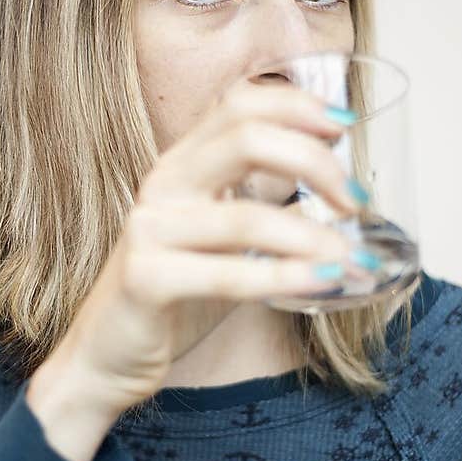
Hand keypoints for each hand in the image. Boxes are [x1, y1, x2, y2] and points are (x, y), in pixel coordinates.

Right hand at [28, 78, 368, 419]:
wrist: (106, 356)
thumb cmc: (172, 299)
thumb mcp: (227, 244)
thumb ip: (269, 212)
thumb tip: (339, 195)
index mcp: (183, 164)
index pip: (240, 103)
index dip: (297, 105)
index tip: (345, 127)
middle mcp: (163, 184)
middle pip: (247, 138)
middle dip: (315, 163)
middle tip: (356, 201)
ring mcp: (150, 228)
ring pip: (245, 216)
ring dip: (313, 238)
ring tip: (355, 261)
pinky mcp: (145, 278)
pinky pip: (227, 275)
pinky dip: (284, 278)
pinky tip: (323, 284)